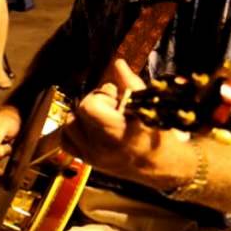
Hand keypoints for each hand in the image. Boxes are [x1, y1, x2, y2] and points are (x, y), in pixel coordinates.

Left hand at [62, 59, 153, 179]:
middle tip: (112, 105)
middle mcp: (101, 146)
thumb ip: (129, 83)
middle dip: (94, 103)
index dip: (101, 96)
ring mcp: (93, 156)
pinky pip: (66, 142)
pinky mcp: (89, 161)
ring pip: (69, 125)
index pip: (88, 105)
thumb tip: (118, 63)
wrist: (164, 166)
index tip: (115, 97)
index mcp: (117, 132)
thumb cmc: (160, 135)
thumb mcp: (148, 106)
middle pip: (78, 112)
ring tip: (101, 116)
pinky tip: (88, 127)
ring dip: (82, 116)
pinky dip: (73, 131)